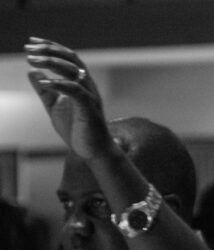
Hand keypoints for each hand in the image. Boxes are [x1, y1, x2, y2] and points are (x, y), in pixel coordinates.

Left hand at [24, 37, 114, 160]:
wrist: (93, 152)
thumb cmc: (77, 129)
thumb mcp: (55, 106)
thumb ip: (45, 90)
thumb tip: (32, 72)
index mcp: (81, 83)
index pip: (68, 58)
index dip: (51, 46)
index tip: (31, 42)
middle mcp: (88, 86)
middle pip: (72, 60)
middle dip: (49, 51)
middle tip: (28, 49)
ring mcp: (90, 97)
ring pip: (74, 72)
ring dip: (51, 63)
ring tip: (32, 61)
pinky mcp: (89, 110)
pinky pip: (76, 92)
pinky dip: (59, 84)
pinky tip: (43, 82)